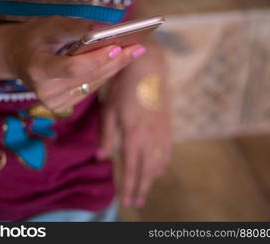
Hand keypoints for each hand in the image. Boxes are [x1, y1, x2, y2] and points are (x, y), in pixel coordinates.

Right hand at [0, 16, 146, 112]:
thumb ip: (75, 28)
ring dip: (115, 67)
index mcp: (38, 70)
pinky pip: (91, 87)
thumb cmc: (33, 38)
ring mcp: (55, 102)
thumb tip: (106, 29)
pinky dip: (105, 73)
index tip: (118, 46)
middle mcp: (46, 91)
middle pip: (89, 76)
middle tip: (138, 46)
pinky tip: (119, 60)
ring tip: (135, 50)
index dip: (96, 59)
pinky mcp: (63, 106)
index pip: (73, 68)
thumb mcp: (48, 25)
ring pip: (94, 83)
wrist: (16, 58)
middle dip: (115, 60)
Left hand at [98, 42, 171, 207]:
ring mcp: (161, 131)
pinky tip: (160, 169)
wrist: (147, 66)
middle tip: (137, 202)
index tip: (126, 200)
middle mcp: (150, 137)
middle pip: (146, 169)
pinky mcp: (167, 124)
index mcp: (132, 134)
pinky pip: (168, 150)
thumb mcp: (108, 109)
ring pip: (159, 162)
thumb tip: (101, 158)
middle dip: (141, 187)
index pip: (130, 167)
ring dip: (152, 178)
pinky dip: (163, 163)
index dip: (128, 185)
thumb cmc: (122, 86)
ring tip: (146, 188)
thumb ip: (106, 134)